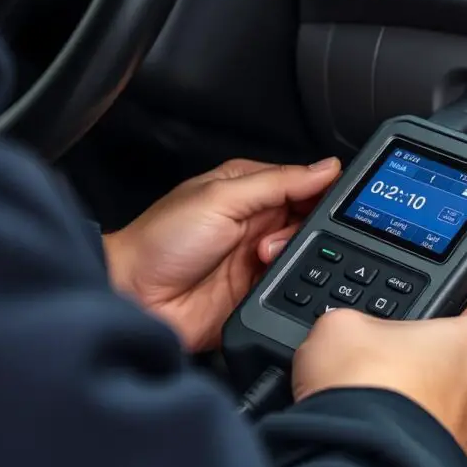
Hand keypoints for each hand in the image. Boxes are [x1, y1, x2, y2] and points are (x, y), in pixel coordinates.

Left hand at [103, 157, 340, 350]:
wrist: (135, 299)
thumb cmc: (160, 242)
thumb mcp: (220, 197)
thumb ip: (277, 182)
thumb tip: (326, 167)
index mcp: (249, 188)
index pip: (303, 181)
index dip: (321, 189)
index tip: (332, 201)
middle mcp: (258, 221)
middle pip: (310, 219)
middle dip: (305, 227)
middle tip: (278, 236)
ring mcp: (260, 258)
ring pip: (308, 254)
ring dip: (294, 256)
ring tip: (263, 258)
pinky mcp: (261, 292)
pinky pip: (296, 287)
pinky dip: (295, 284)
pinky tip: (274, 280)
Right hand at [292, 260, 466, 466]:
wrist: (359, 463)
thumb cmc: (365, 397)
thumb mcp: (341, 327)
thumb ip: (355, 317)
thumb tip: (347, 327)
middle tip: (457, 322)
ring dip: (459, 379)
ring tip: (424, 373)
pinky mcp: (461, 458)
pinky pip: (460, 428)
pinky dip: (442, 417)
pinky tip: (413, 414)